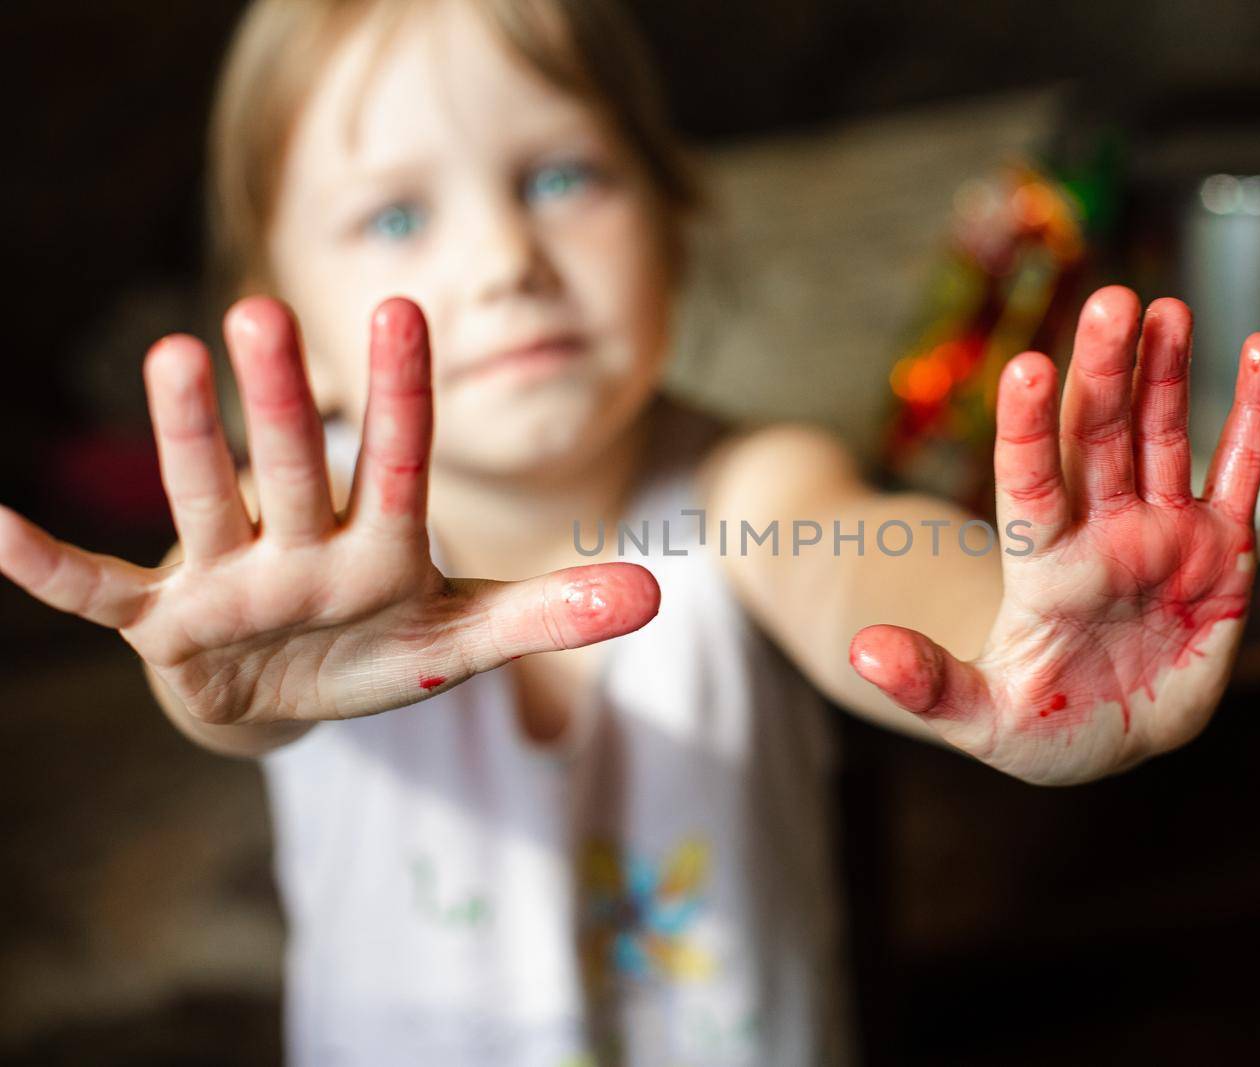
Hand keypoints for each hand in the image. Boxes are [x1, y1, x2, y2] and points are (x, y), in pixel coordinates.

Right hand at [0, 297, 658, 728]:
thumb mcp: (463, 639)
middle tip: (257, 310)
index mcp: (381, 541)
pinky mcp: (166, 620)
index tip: (401, 305)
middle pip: (295, 466)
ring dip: (184, 441)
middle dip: (279, 403)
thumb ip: (548, 614)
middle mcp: (302, 539)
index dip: (401, 391)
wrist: (298, 699)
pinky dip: (49, 568)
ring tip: (170, 355)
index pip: (398, 459)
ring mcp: (232, 575)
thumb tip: (654, 594)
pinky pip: (100, 592)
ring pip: (205, 501)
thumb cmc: (382, 652)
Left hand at [848, 286, 1259, 783]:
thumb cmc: (1037, 727)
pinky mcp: (1222, 548)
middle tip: (1112, 299)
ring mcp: (1162, 534)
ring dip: (1167, 373)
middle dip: (1105, 371)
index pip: (1030, 485)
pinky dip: (1255, 416)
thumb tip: (862, 652)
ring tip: (1165, 307)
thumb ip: (927, 683)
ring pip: (1164, 438)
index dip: (1029, 430)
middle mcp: (1100, 534)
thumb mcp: (978, 718)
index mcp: (1042, 568)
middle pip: (1099, 439)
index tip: (1027, 369)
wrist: (1106, 735)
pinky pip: (1242, 471)